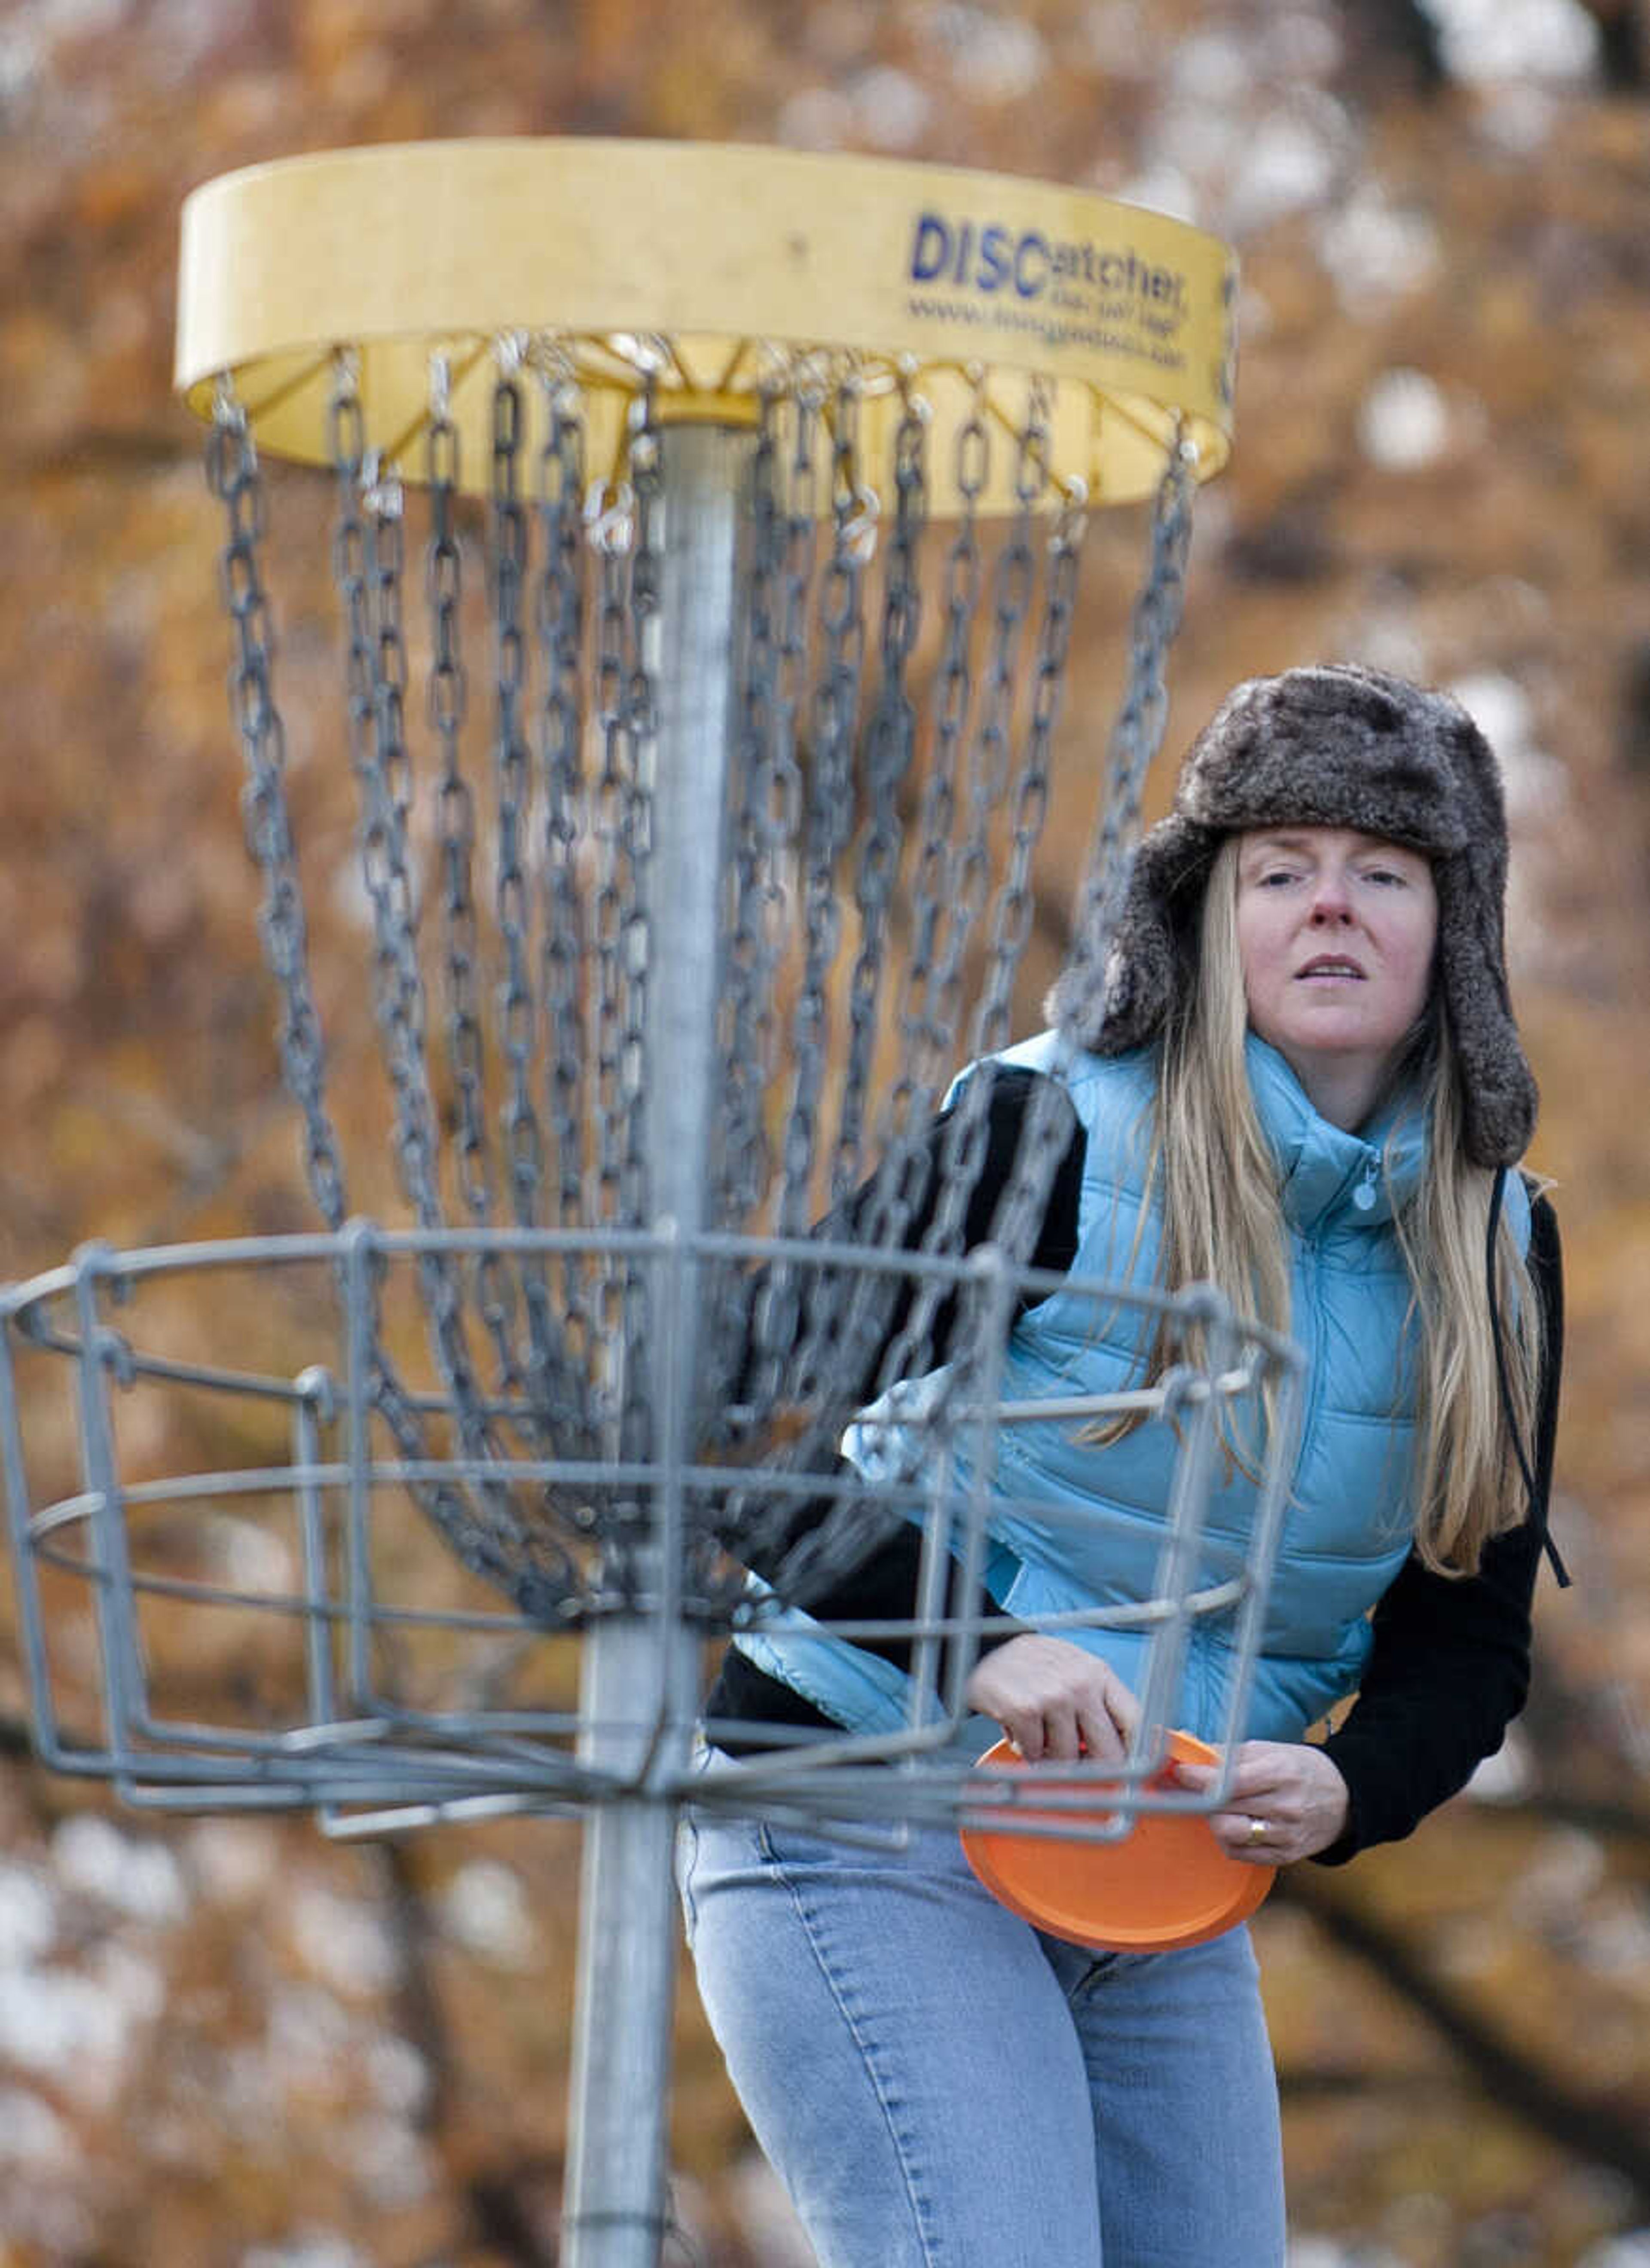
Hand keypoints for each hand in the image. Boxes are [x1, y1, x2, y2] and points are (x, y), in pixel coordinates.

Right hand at [965, 1635, 1140, 1763]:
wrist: (984, 1648)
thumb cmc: (1032, 1665)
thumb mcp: (1074, 1670)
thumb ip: (1098, 1702)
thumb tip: (1125, 1748)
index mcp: (1099, 1674)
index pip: (1136, 1722)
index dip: (1135, 1754)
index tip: (1129, 1770)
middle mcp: (1081, 1684)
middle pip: (1108, 1753)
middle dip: (1093, 1769)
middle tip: (1076, 1765)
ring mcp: (1054, 1697)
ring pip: (1068, 1759)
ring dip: (1050, 1756)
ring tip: (1038, 1733)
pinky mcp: (1025, 1710)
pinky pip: (1035, 1755)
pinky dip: (1025, 1750)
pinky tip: (1019, 1729)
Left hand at [1173, 1741, 1350, 1865]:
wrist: (1343, 1798)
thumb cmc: (1299, 1769)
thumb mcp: (1268, 1750)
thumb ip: (1228, 1754)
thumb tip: (1189, 1750)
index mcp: (1281, 1774)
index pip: (1231, 1782)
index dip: (1199, 1778)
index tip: (1180, 1772)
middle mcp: (1285, 1807)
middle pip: (1225, 1809)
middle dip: (1200, 1798)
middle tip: (1191, 1789)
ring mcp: (1286, 1835)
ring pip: (1229, 1834)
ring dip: (1213, 1820)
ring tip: (1216, 1807)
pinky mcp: (1285, 1856)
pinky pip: (1240, 1854)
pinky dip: (1227, 1839)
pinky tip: (1232, 1823)